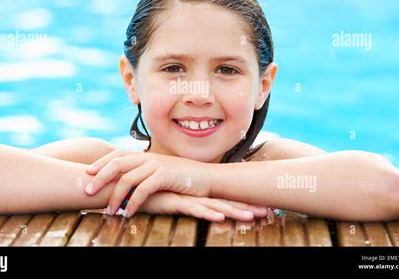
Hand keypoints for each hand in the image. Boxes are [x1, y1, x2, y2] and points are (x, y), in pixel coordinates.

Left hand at [84, 149, 212, 217]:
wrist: (206, 176)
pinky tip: (128, 213)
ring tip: (108, 211)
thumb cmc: (182, 177)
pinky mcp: (165, 176)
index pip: (117, 154)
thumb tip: (127, 179)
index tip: (86, 173)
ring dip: (115, 196)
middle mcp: (148, 157)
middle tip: (87, 191)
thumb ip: (144, 172)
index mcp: (145, 155)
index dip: (101, 162)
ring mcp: (156, 165)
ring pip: (127, 178)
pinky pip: (143, 190)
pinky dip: (133, 202)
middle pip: (117, 164)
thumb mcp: (160, 170)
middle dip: (100, 177)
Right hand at [140, 192, 267, 221]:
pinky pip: (192, 208)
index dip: (241, 202)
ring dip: (234, 211)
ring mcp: (186, 197)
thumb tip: (193, 202)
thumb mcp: (169, 197)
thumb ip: (181, 199)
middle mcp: (195, 194)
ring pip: (215, 205)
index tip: (259, 206)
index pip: (223, 198)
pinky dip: (207, 212)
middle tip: (269, 211)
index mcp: (197, 194)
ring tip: (253, 216)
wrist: (130, 182)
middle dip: (247, 206)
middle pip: (226, 201)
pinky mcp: (173, 201)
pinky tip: (219, 216)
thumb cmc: (149, 191)